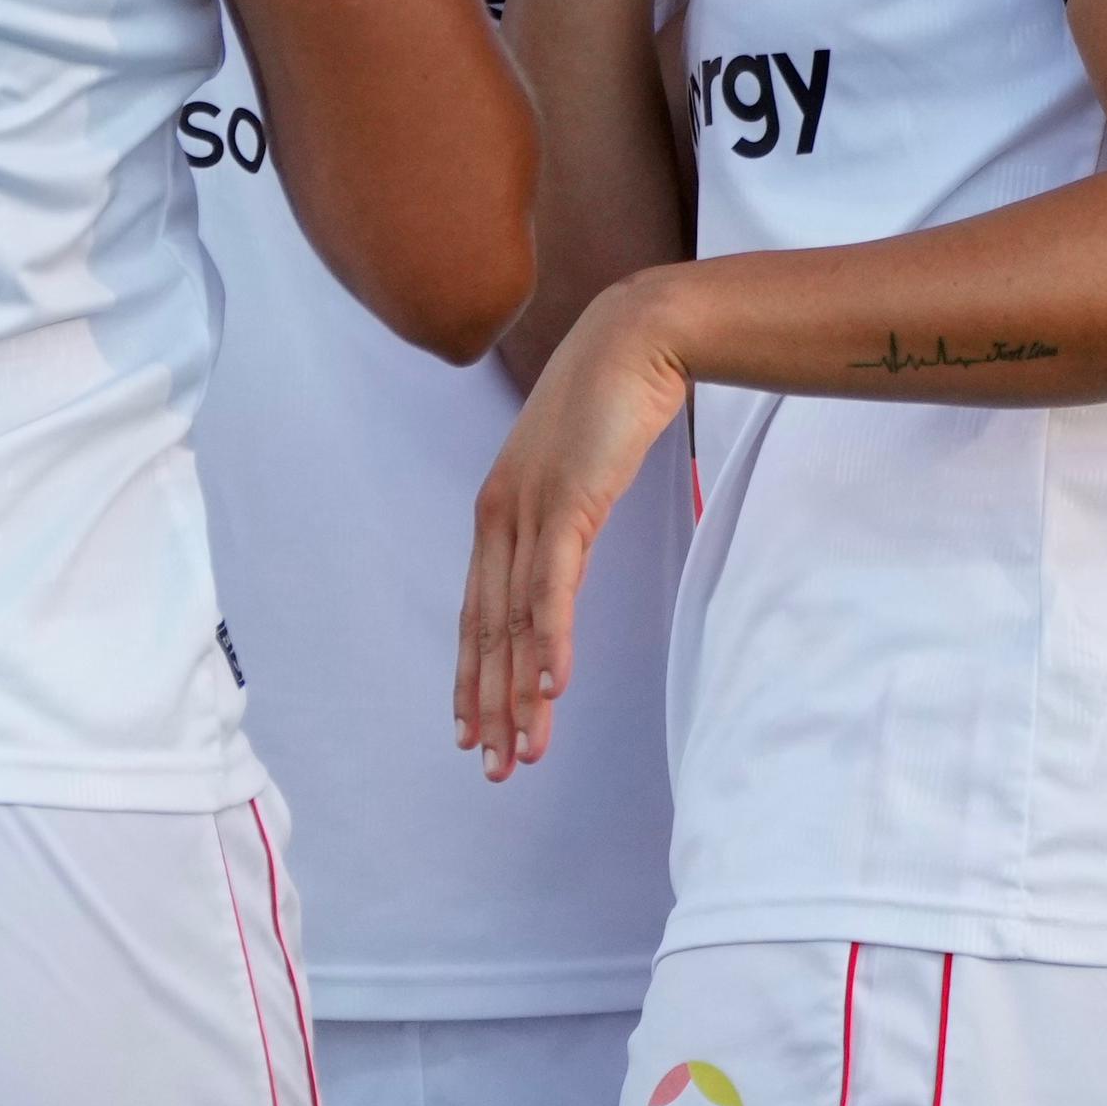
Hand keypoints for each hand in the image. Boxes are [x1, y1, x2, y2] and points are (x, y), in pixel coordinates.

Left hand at [457, 276, 693, 780]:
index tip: (470, 729)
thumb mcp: (576, 469)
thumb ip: (563, 517)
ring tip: (526, 750)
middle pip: (488, 630)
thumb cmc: (611, 400)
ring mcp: (531, 508)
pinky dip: (551, 640)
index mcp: (498, 511)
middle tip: (492, 768)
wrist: (637, 337)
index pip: (477, 612)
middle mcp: (501, 515)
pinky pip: (555, 586)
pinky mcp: (568, 501)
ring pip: (517, 621)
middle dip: (488, 705)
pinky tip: (554, 687)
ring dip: (521, 692)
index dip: (471, 675)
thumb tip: (565, 555)